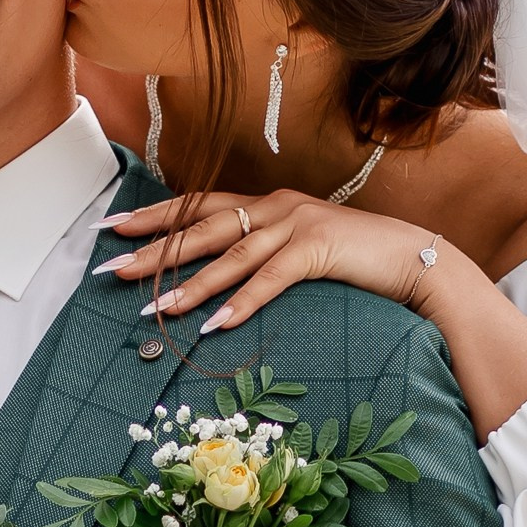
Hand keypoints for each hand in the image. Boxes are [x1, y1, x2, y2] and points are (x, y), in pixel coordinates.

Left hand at [98, 188, 445, 337]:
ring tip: (157, 308)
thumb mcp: (298, 249)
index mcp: (266, 203)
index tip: (114, 229)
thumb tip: (214, 283)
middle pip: (204, 226)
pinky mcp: (319, 247)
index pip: (199, 206)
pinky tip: (216, 323)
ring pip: (232, 255)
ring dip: (192, 284)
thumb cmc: (353, 259)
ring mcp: (297, 224)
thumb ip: (261, 255)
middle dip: (157, 249)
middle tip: (115, 269)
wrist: (412, 258)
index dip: (156, 217)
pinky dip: (242, 301)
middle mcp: (275, 205)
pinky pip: (271, 278)